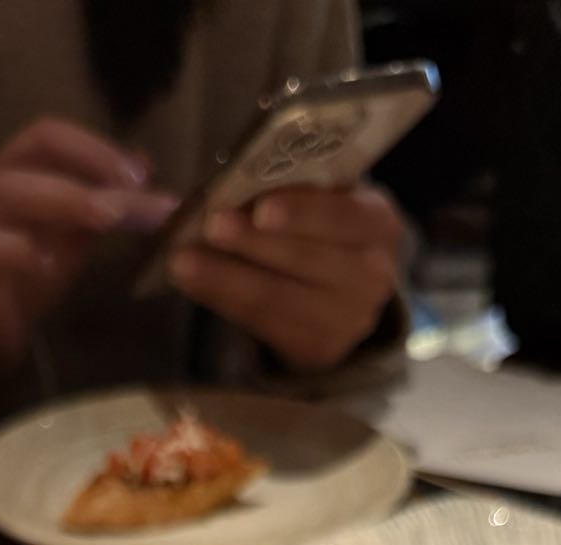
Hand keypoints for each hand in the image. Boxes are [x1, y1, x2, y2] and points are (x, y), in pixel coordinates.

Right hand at [0, 118, 177, 389]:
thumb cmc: (29, 272)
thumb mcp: (76, 234)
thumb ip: (105, 202)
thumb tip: (144, 167)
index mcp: (19, 167)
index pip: (52, 135)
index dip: (94, 146)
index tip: (139, 175)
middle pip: (35, 147)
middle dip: (87, 163)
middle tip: (131, 193)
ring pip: (10, 188)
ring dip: (64, 198)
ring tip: (105, 219)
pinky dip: (18, 249)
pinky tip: (49, 265)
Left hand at [167, 185, 402, 372]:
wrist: (345, 291)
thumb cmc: (324, 227)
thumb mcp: (325, 198)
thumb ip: (292, 187)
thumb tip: (232, 179)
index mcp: (378, 223)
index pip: (341, 217)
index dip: (302, 213)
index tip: (261, 208)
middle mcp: (372, 276)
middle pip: (305, 259)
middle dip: (253, 242)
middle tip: (210, 225)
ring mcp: (348, 320)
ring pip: (277, 296)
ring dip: (224, 276)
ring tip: (183, 260)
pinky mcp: (318, 349)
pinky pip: (262, 323)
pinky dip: (221, 299)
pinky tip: (191, 281)